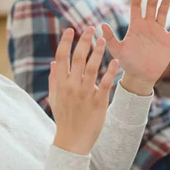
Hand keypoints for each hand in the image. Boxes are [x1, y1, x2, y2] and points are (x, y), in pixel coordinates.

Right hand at [50, 27, 118, 155]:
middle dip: (83, 41)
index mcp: (60, 84)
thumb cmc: (63, 118)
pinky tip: (115, 61)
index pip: (61, 58)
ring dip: (97, 52)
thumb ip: (54, 80)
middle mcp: (72, 87)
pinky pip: (105, 84)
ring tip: (102, 39)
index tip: (70, 30)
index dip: (65, 43)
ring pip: (92, 68)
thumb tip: (54, 63)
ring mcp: (85, 94)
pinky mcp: (98, 102)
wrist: (72, 141)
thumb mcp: (55, 98)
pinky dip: (110, 72)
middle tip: (90, 28)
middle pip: (78, 58)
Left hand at [102, 0, 169, 93]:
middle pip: (150, 6)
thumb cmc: (128, 63)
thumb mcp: (118, 50)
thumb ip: (110, 38)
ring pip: (163, 13)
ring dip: (165, 3)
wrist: (141, 76)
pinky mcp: (168, 40)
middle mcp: (147, 26)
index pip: (136, 7)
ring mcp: (158, 32)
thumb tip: (102, 25)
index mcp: (135, 26)